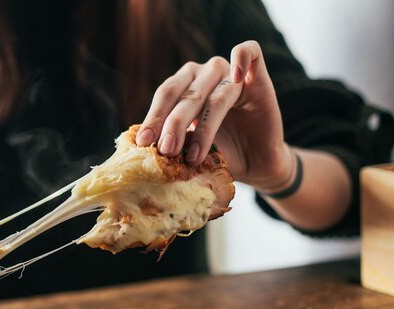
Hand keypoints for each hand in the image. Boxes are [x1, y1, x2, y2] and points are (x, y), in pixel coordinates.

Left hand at [136, 40, 292, 191]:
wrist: (255, 163)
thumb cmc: (219, 153)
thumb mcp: (190, 150)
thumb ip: (173, 144)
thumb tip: (145, 148)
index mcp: (183, 85)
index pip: (165, 95)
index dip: (154, 118)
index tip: (143, 143)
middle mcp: (204, 75)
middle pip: (185, 95)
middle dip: (173, 125)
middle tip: (166, 150)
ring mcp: (230, 72)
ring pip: (213, 93)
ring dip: (203, 127)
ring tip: (193, 156)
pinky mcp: (257, 75)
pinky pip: (250, 52)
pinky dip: (241, 59)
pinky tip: (235, 79)